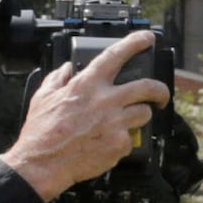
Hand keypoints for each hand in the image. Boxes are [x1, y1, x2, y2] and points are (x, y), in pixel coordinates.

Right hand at [3, 27, 172, 199]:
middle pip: (148, 87)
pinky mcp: (120, 143)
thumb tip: (67, 68)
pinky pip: (130, 139)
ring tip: (127, 122)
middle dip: (160, 90)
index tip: (147, 38)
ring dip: (138, 116)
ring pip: (144, 113)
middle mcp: (106, 100)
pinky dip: (122, 141)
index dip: (135, 43)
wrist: (42, 164)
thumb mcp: (42, 98)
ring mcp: (116, 122)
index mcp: (87, 85)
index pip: (116, 55)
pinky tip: (107, 144)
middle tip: (160, 94)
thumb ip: (57, 79)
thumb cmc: (41, 133)